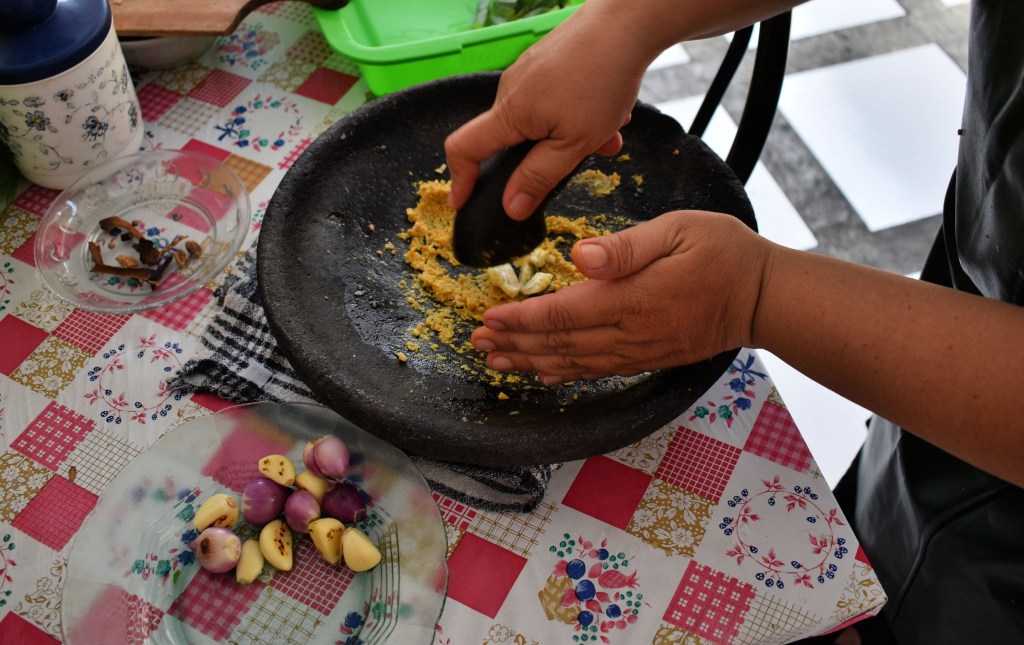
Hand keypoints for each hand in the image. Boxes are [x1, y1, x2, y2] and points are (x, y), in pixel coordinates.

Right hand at [444, 2, 657, 219]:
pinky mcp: (546, 62)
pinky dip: (579, 114)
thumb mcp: (574, 143)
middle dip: (545, 157)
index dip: (459, 180)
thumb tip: (511, 207)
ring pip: (541, 120)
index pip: (464, 149)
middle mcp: (511, 90)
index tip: (462, 203)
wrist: (626, 23)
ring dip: (572, 135)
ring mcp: (528, 72)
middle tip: (583, 159)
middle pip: (511, 138)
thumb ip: (539, 177)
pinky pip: (555, 100)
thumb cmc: (602, 79)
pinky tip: (610, 112)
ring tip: (608, 135)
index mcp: (509, 113)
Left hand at [470, 211, 771, 382]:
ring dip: (531, 362)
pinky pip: (597, 371)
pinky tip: (545, 373)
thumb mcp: (679, 231)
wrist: (763, 297)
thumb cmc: (724, 253)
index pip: (561, 314)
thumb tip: (582, 257)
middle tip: (477, 343)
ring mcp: (638, 351)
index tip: (489, 318)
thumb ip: (628, 247)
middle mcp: (629, 333)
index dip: (521, 319)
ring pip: (573, 363)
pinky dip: (566, 373)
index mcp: (630, 299)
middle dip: (514, 344)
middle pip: (558, 345)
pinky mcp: (648, 358)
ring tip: (497, 361)